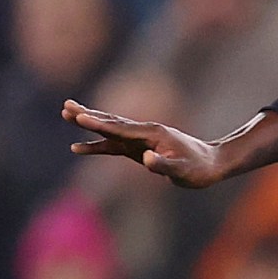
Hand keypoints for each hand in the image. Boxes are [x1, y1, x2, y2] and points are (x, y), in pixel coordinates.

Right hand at [62, 100, 275, 188]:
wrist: (212, 164)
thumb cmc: (199, 169)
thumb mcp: (184, 171)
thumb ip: (164, 165)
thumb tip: (146, 160)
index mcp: (152, 134)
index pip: (120, 129)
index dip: (98, 123)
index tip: (79, 116)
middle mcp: (144, 132)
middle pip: (110, 123)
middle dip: (87, 116)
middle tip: (65, 107)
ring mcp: (140, 140)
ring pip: (110, 130)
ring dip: (89, 123)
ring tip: (67, 113)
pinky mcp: (139, 149)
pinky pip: (113, 145)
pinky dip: (96, 144)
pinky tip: (78, 147)